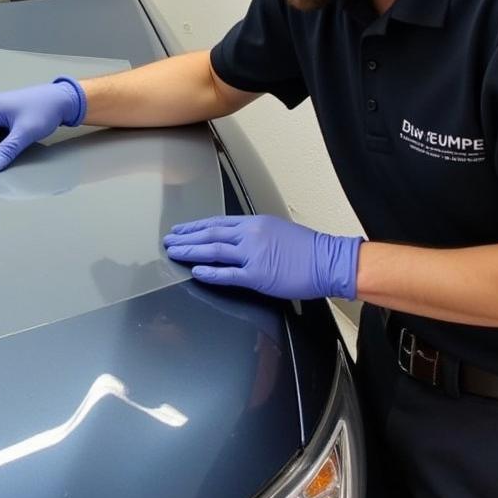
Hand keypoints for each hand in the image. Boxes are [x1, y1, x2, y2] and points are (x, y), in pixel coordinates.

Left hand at [163, 214, 362, 299]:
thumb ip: (254, 234)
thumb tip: (236, 239)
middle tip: (169, 241)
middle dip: (186, 238)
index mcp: (254, 223)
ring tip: (174, 253)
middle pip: (209, 234)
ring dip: (190, 252)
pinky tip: (196, 271)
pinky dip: (210, 273)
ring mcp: (252, 255)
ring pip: (213, 251)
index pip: (216, 222)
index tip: (180, 229)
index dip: (194, 226)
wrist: (328, 261)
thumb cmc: (308, 248)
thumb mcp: (277, 230)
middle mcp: (250, 236)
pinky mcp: (257, 275)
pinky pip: (227, 274)